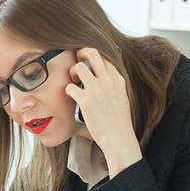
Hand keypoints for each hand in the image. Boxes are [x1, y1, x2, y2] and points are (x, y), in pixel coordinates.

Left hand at [65, 47, 142, 177]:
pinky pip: (70, 86)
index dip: (92, 58)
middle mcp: (108, 81)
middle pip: (92, 52)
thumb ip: (113, 85)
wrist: (119, 138)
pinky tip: (72, 97)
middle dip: (80, 53)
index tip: (86, 64)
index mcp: (117, 79)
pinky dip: (68, 90)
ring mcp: (97, 90)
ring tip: (73, 81)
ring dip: (72, 71)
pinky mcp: (86, 101)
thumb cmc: (118, 122)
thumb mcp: (121, 97)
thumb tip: (102, 78)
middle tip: (76, 63)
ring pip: (79, 66)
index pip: (104, 57)